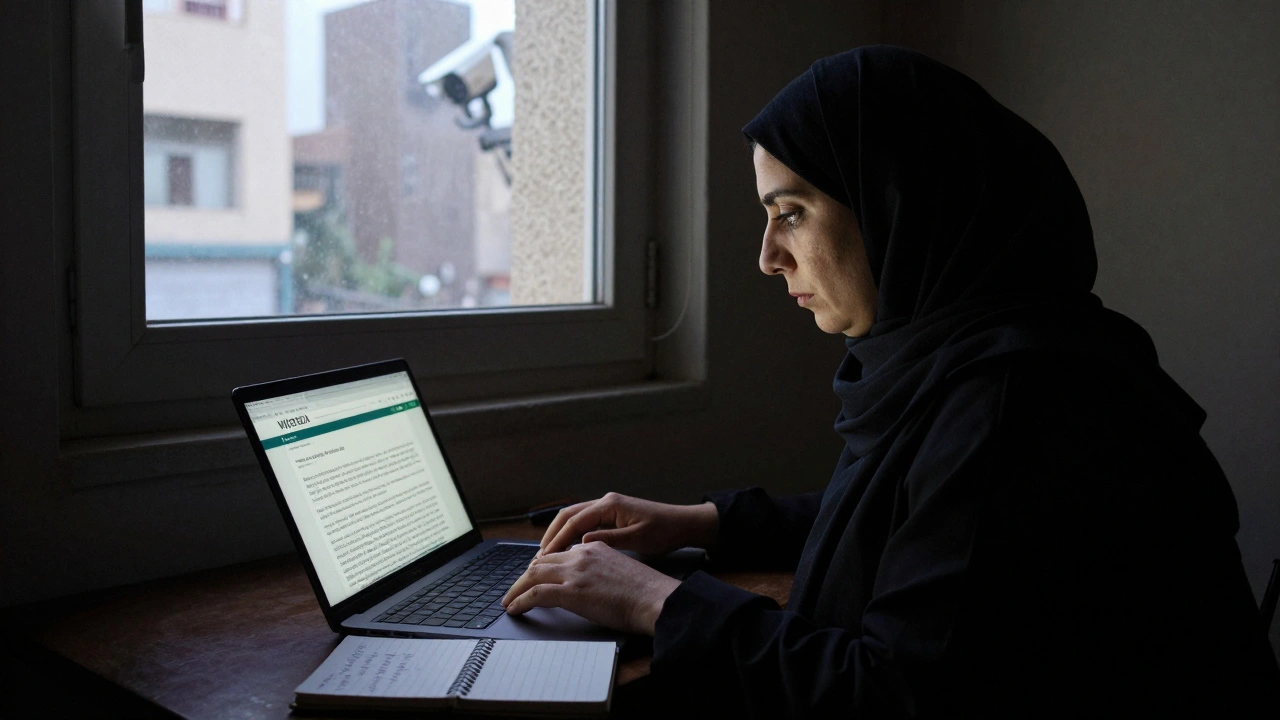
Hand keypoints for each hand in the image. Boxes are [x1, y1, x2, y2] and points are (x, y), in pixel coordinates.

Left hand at [501, 542, 680, 634]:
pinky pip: (535, 594)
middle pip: (542, 561)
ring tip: (509, 600)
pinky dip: (520, 601)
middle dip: (525, 576)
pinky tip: (515, 608)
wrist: (656, 599)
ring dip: (517, 588)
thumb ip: (602, 569)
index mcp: (595, 547)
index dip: (543, 565)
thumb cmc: (647, 592)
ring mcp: (575, 572)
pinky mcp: (571, 592)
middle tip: (516, 588)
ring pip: (533, 575)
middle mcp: (582, 554)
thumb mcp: (621, 569)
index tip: (535, 575)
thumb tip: (592, 583)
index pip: (560, 552)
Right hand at [538, 492, 718, 557]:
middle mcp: (605, 502)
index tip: (545, 557)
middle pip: (568, 515)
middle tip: (538, 557)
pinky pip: (584, 523)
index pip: (574, 521)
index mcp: (610, 505)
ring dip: (559, 535)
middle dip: (551, 535)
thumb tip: (582, 542)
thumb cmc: (664, 531)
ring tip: (547, 555)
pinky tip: (566, 550)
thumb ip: (610, 539)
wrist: (683, 524)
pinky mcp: (611, 515)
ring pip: (574, 518)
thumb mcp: (638, 538)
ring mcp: (607, 507)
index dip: (558, 539)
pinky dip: (571, 535)